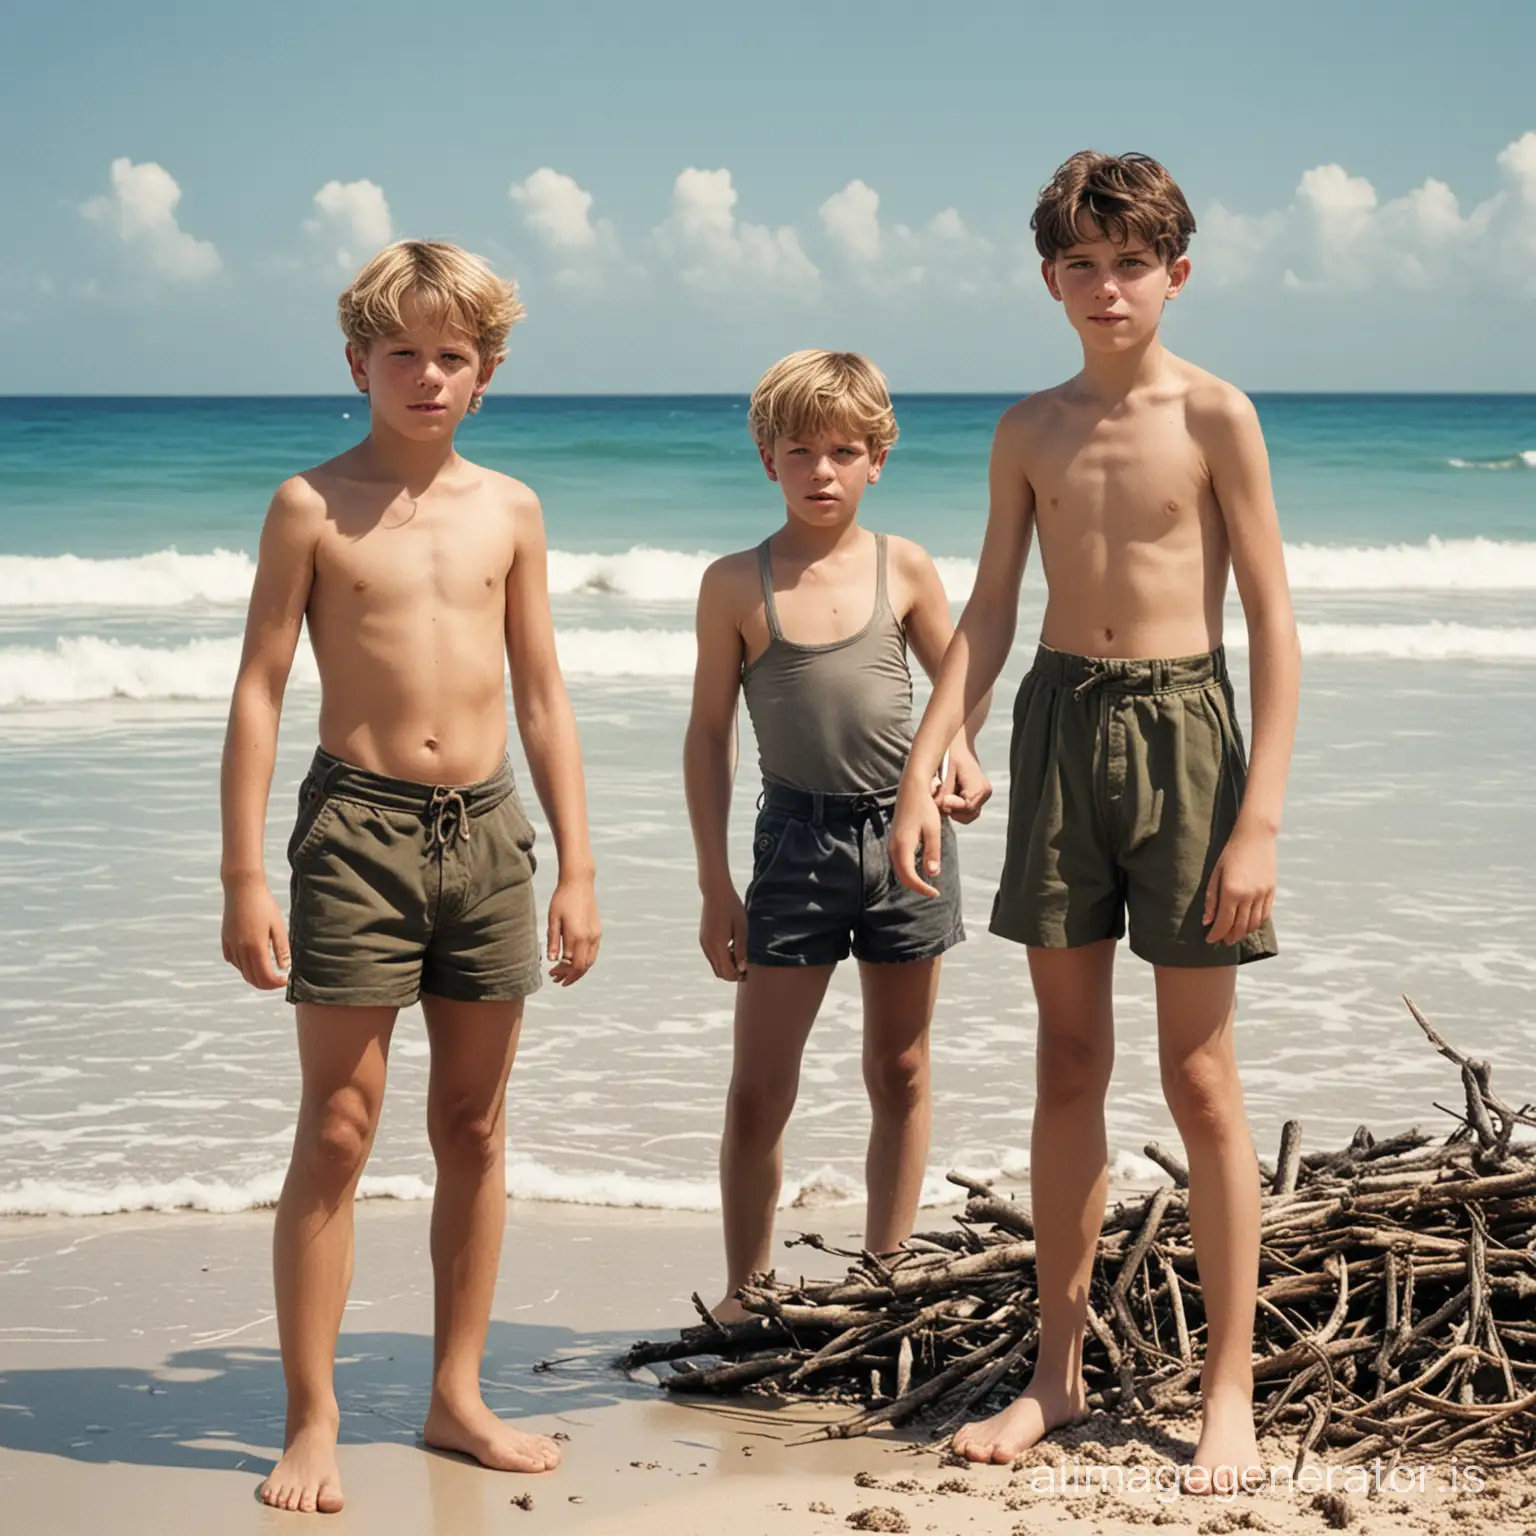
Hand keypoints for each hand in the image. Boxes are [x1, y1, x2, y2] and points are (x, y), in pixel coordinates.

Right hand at [221, 876, 289, 989]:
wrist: (242, 888)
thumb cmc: (264, 905)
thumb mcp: (278, 926)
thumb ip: (281, 949)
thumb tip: (285, 968)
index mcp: (255, 947)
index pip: (264, 976)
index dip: (275, 984)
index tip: (284, 980)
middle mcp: (240, 949)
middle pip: (251, 978)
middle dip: (265, 984)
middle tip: (277, 981)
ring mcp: (230, 944)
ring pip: (241, 970)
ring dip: (254, 975)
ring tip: (267, 971)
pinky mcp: (225, 938)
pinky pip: (232, 960)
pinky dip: (242, 966)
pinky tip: (251, 961)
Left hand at [547, 874, 600, 984]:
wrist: (579, 882)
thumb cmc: (562, 899)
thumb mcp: (553, 919)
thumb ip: (553, 941)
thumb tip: (551, 960)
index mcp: (577, 936)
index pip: (572, 965)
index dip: (562, 973)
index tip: (551, 974)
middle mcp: (589, 938)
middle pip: (583, 967)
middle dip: (570, 976)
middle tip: (557, 980)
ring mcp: (595, 935)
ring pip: (590, 961)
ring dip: (578, 971)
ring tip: (565, 975)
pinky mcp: (597, 931)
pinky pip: (593, 953)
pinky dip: (585, 962)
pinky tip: (574, 961)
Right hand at [699, 884, 748, 981]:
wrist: (715, 892)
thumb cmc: (732, 908)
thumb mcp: (741, 929)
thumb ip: (741, 950)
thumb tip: (742, 968)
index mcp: (718, 945)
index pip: (727, 972)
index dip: (738, 976)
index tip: (749, 972)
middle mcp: (708, 947)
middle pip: (719, 973)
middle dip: (733, 974)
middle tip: (746, 968)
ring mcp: (703, 944)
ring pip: (715, 966)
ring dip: (727, 967)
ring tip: (739, 956)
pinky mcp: (703, 939)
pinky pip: (711, 957)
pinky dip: (721, 959)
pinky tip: (731, 948)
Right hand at [890, 771, 943, 898]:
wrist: (911, 791)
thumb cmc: (924, 809)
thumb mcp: (933, 831)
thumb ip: (932, 853)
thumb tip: (932, 874)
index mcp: (903, 847)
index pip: (910, 877)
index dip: (921, 888)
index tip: (935, 893)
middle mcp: (893, 848)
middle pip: (902, 876)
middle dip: (917, 887)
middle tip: (933, 892)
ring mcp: (892, 844)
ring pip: (900, 870)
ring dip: (912, 880)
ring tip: (927, 885)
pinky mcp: (894, 841)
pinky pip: (900, 862)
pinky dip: (909, 871)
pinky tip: (920, 871)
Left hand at [935, 746, 991, 824]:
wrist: (959, 742)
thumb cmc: (951, 753)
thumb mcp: (946, 772)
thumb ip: (944, 792)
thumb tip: (940, 808)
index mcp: (980, 787)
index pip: (966, 808)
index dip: (951, 806)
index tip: (939, 799)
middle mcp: (985, 793)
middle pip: (967, 815)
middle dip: (951, 809)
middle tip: (938, 797)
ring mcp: (983, 795)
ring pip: (967, 814)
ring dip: (953, 808)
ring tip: (943, 794)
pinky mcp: (979, 795)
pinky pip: (966, 809)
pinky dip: (956, 806)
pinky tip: (948, 793)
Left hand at [1203, 824, 1276, 945]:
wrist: (1255, 837)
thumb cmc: (1230, 853)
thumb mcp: (1215, 874)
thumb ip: (1211, 899)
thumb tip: (1207, 921)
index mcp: (1231, 891)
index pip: (1223, 922)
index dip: (1216, 935)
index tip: (1209, 940)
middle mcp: (1249, 896)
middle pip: (1239, 927)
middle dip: (1229, 937)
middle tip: (1222, 942)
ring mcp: (1262, 894)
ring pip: (1253, 923)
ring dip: (1243, 934)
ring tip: (1234, 936)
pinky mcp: (1271, 891)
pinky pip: (1265, 915)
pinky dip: (1256, 924)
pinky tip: (1248, 926)